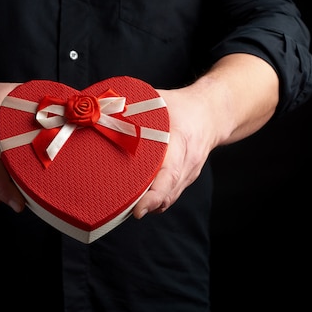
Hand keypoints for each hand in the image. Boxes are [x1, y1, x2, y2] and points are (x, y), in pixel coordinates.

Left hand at [132, 86, 217, 218]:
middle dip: (145, 206)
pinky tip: (135, 200)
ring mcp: (188, 174)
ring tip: (123, 207)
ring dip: (148, 206)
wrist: (211, 113)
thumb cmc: (181, 106)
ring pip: (168, 198)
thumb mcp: (158, 101)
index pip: (170, 174)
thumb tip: (100, 112)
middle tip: (120, 211)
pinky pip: (169, 195)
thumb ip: (132, 108)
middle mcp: (188, 163)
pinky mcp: (184, 179)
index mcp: (182, 142)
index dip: (154, 195)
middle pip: (167, 193)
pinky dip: (153, 201)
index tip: (139, 209)